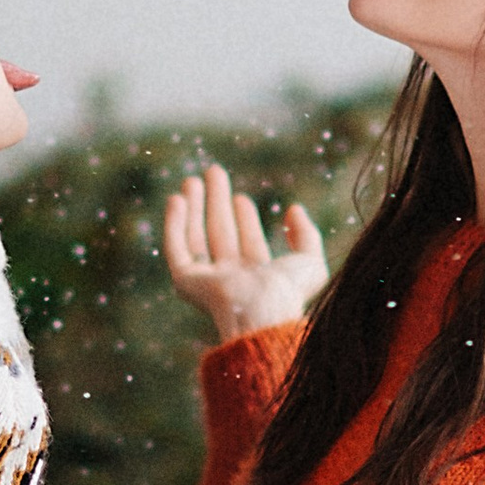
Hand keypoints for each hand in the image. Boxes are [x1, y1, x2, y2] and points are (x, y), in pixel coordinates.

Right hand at [162, 162, 329, 343]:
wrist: (261, 311)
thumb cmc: (288, 293)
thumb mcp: (309, 262)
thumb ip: (306, 235)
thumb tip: (294, 209)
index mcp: (258, 279)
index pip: (247, 242)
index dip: (244, 218)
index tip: (241, 197)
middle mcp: (231, 279)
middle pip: (219, 234)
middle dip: (215, 203)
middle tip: (213, 173)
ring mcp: (206, 281)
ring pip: (196, 237)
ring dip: (193, 207)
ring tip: (191, 180)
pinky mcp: (185, 281)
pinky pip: (176, 248)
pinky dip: (174, 223)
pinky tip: (176, 200)